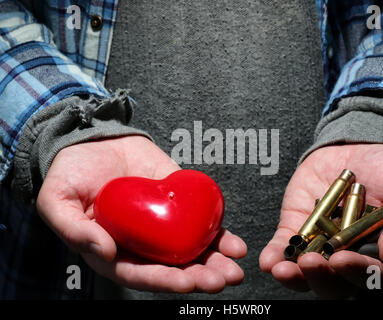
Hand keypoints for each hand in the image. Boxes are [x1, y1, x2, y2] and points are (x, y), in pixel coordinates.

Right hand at [37, 135, 246, 292]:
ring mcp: (162, 222)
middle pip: (173, 267)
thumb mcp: (57, 201)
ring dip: (215, 261)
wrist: (92, 140)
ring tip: (235, 269)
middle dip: (199, 276)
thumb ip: (75, 229)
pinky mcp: (178, 200)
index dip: (163, 280)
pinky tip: (234, 243)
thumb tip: (104, 252)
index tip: (186, 282)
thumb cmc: (69, 174)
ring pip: (191, 249)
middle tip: (222, 280)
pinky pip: (200, 220)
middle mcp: (142, 242)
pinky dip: (218, 233)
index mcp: (113, 250)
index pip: (140, 273)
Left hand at [259, 144, 382, 297]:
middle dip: (321, 278)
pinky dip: (275, 255)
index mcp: (378, 254)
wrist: (358, 147)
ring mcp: (320, 244)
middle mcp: (348, 255)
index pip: (369, 275)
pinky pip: (284, 247)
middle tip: (311, 263)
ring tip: (282, 270)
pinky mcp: (297, 228)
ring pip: (305, 272)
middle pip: (335, 282)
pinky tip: (268, 261)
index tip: (343, 259)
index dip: (356, 272)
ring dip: (293, 276)